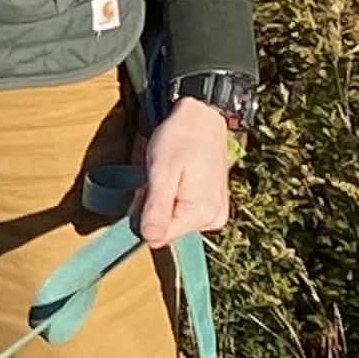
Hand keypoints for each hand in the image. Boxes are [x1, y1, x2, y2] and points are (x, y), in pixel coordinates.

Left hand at [134, 96, 235, 250]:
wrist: (203, 117)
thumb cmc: (181, 138)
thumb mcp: (161, 170)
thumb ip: (156, 207)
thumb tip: (149, 240)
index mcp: (201, 213)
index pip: (159, 236)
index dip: (144, 214)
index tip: (146, 188)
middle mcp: (212, 220)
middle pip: (166, 229)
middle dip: (152, 207)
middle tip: (155, 178)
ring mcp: (215, 215)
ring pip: (173, 221)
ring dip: (162, 202)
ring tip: (167, 175)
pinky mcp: (212, 208)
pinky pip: (183, 213)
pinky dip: (173, 199)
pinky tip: (176, 179)